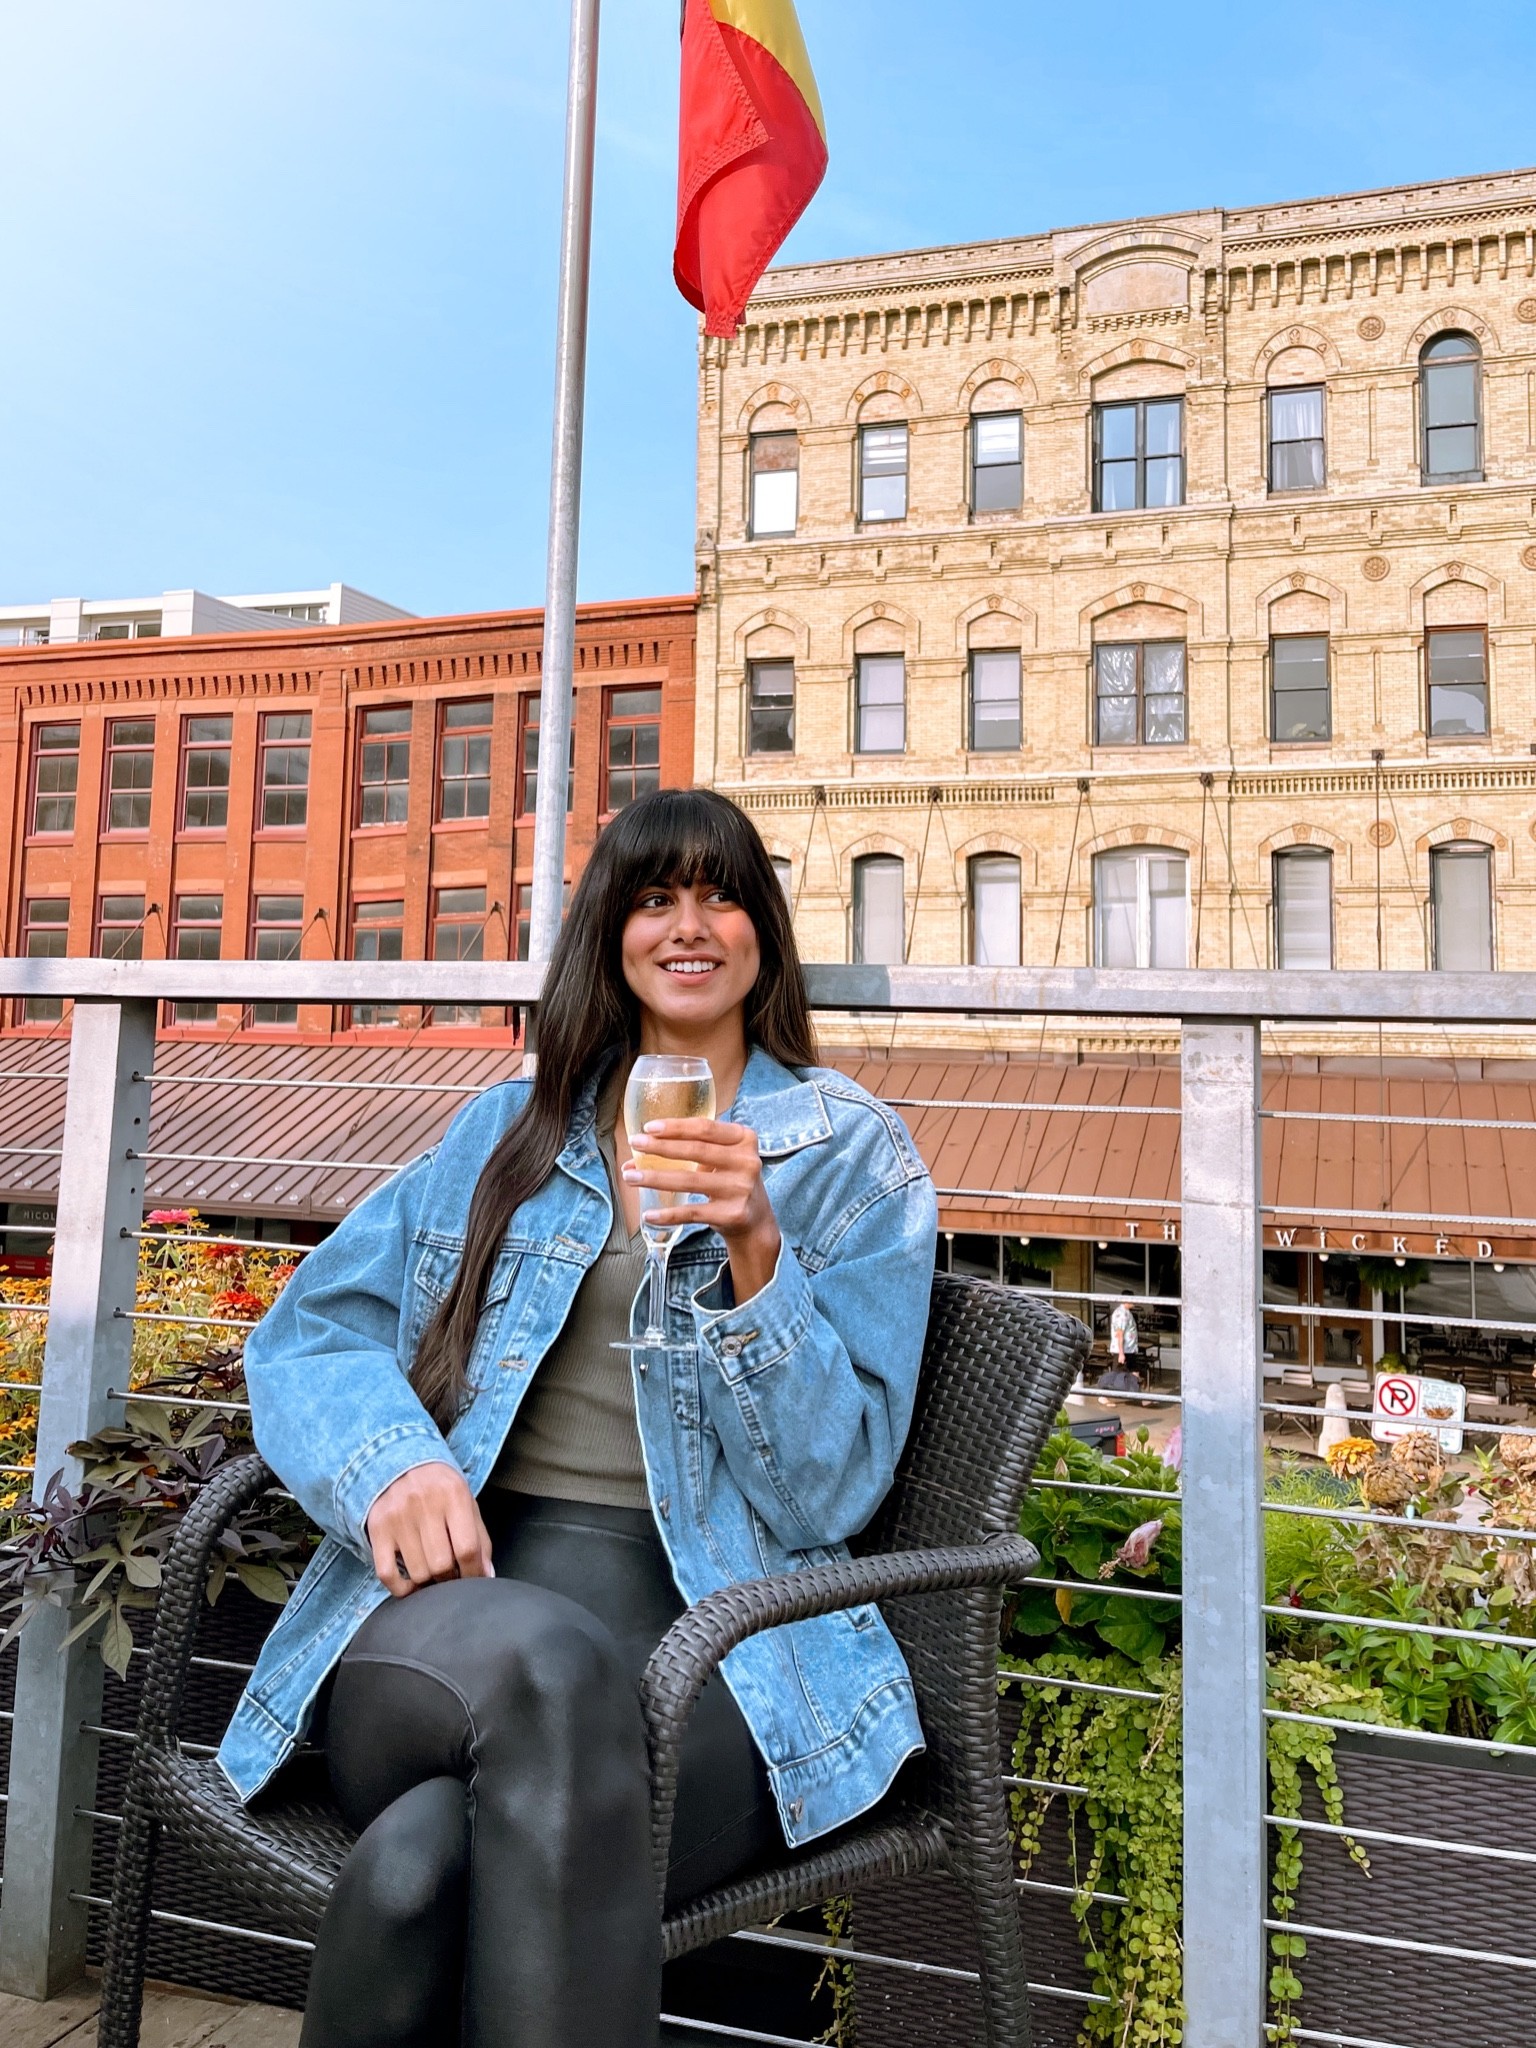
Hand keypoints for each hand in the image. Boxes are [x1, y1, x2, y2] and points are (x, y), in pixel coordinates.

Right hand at [365, 1462, 493, 1596]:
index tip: (474, 1579)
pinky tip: (411, 1583)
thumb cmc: (440, 1487)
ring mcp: (397, 1517)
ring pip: (417, 1573)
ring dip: (428, 1581)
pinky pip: (387, 1574)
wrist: (400, 1459)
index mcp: (453, 1495)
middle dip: (450, 1578)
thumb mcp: (466, 1502)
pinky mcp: (377, 1529)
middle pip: (441, 1565)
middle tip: (451, 1573)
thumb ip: (480, 1538)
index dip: (474, 1573)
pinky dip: (401, 1588)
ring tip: (432, 1570)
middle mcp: (423, 1504)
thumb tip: (486, 1575)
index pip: (467, 1548)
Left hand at [624, 1117, 780, 1302]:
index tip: (648, 1127)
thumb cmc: (731, 1179)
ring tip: (630, 1176)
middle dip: (660, 1147)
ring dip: (655, 1178)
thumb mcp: (724, 1157)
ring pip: (689, 1181)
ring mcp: (740, 1189)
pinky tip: (648, 1214)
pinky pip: (692, 1212)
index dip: (675, 1127)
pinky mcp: (732, 1214)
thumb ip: (692, 1149)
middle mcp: (747, 1162)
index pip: (705, 1128)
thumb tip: (638, 1156)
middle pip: (696, 1150)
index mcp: (744, 1139)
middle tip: (635, 1144)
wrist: (756, 1220)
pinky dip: (668, 1214)